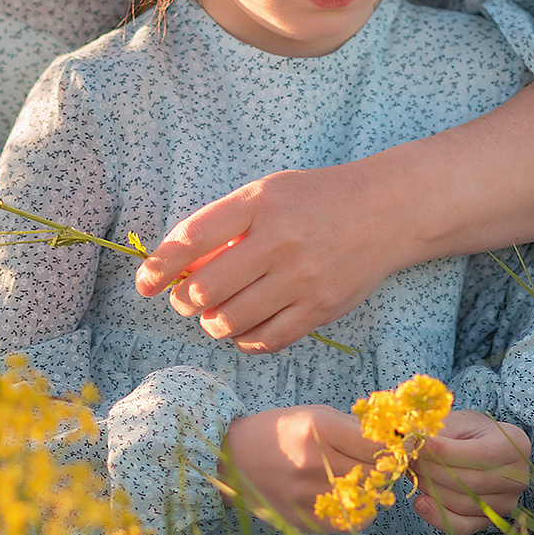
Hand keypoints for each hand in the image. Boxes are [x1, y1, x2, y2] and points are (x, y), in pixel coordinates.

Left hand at [135, 82, 533, 351]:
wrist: (388, 209)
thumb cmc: (316, 198)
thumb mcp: (268, 193)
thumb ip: (224, 223)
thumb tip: (174, 265)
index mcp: (259, 203)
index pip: (191, 239)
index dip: (160, 266)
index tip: (144, 283)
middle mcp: (279, 240)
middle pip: (206, 290)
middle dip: (186, 302)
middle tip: (186, 301)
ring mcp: (302, 278)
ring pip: (232, 321)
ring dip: (214, 324)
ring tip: (216, 316)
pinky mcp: (322, 307)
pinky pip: (267, 340)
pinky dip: (246, 341)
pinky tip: (245, 331)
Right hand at [219, 403, 387, 527]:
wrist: (233, 460)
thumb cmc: (278, 431)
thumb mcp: (314, 414)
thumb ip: (353, 427)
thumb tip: (392, 438)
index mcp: (319, 429)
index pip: (377, 444)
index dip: (394, 446)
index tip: (397, 447)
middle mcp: (315, 462)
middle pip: (375, 471)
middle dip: (386, 467)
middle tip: (385, 463)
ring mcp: (309, 495)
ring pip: (368, 498)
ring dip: (374, 489)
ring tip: (365, 479)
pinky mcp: (305, 518)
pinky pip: (352, 521)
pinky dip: (360, 510)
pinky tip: (351, 497)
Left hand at [410, 410, 531, 534]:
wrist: (483, 447)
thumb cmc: (470, 431)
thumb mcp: (458, 422)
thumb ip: (438, 432)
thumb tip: (408, 445)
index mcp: (515, 445)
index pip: (481, 455)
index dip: (447, 452)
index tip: (420, 444)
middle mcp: (518, 477)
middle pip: (471, 481)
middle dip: (434, 470)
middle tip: (410, 458)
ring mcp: (507, 503)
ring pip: (464, 503)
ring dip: (432, 489)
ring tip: (414, 472)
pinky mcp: (491, 520)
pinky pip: (463, 525)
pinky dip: (438, 516)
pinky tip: (420, 502)